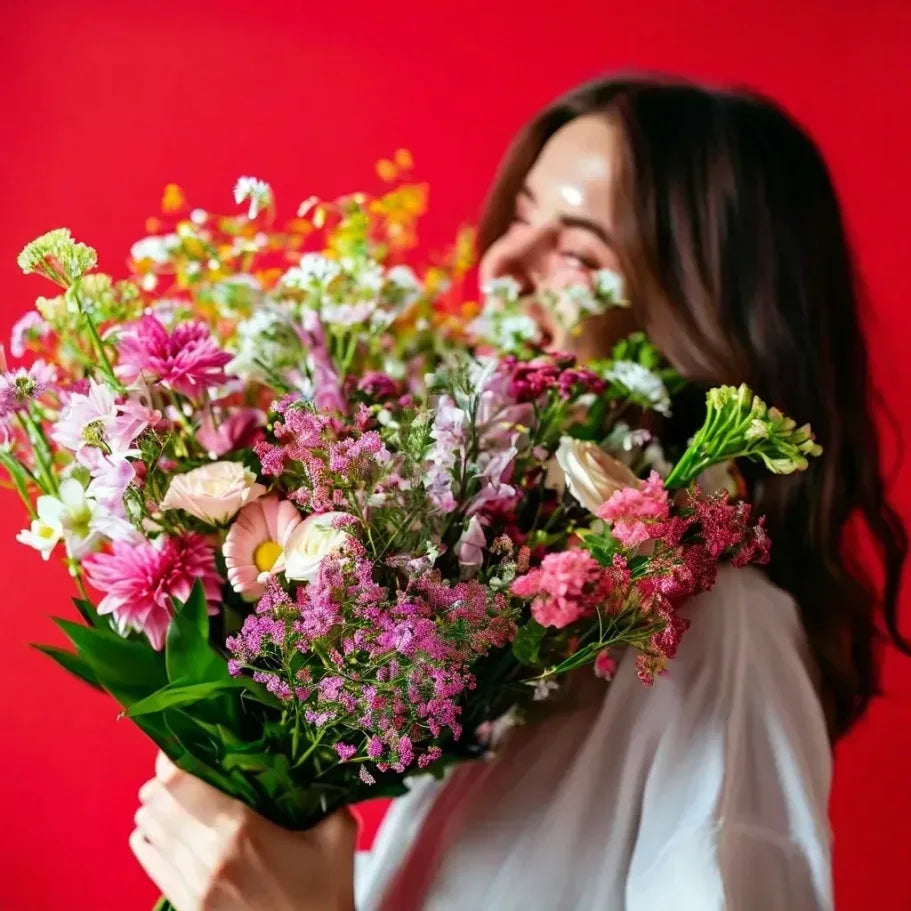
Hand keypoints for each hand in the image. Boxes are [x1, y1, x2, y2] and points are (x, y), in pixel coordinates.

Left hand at [130, 751, 356, 910]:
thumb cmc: (328, 893)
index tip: (184, 747)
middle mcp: (208, 856)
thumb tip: (319, 764)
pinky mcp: (188, 909)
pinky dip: (150, 842)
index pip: (177, 781)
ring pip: (149, 831)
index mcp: (240, 829)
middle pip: (156, 803)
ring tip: (174, 801)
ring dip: (157, 811)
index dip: (173, 758)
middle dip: (164, 783)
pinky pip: (151, 864)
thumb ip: (325, 794)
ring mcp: (193, 887)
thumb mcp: (338, 833)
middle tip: (184, 773)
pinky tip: (160, 834)